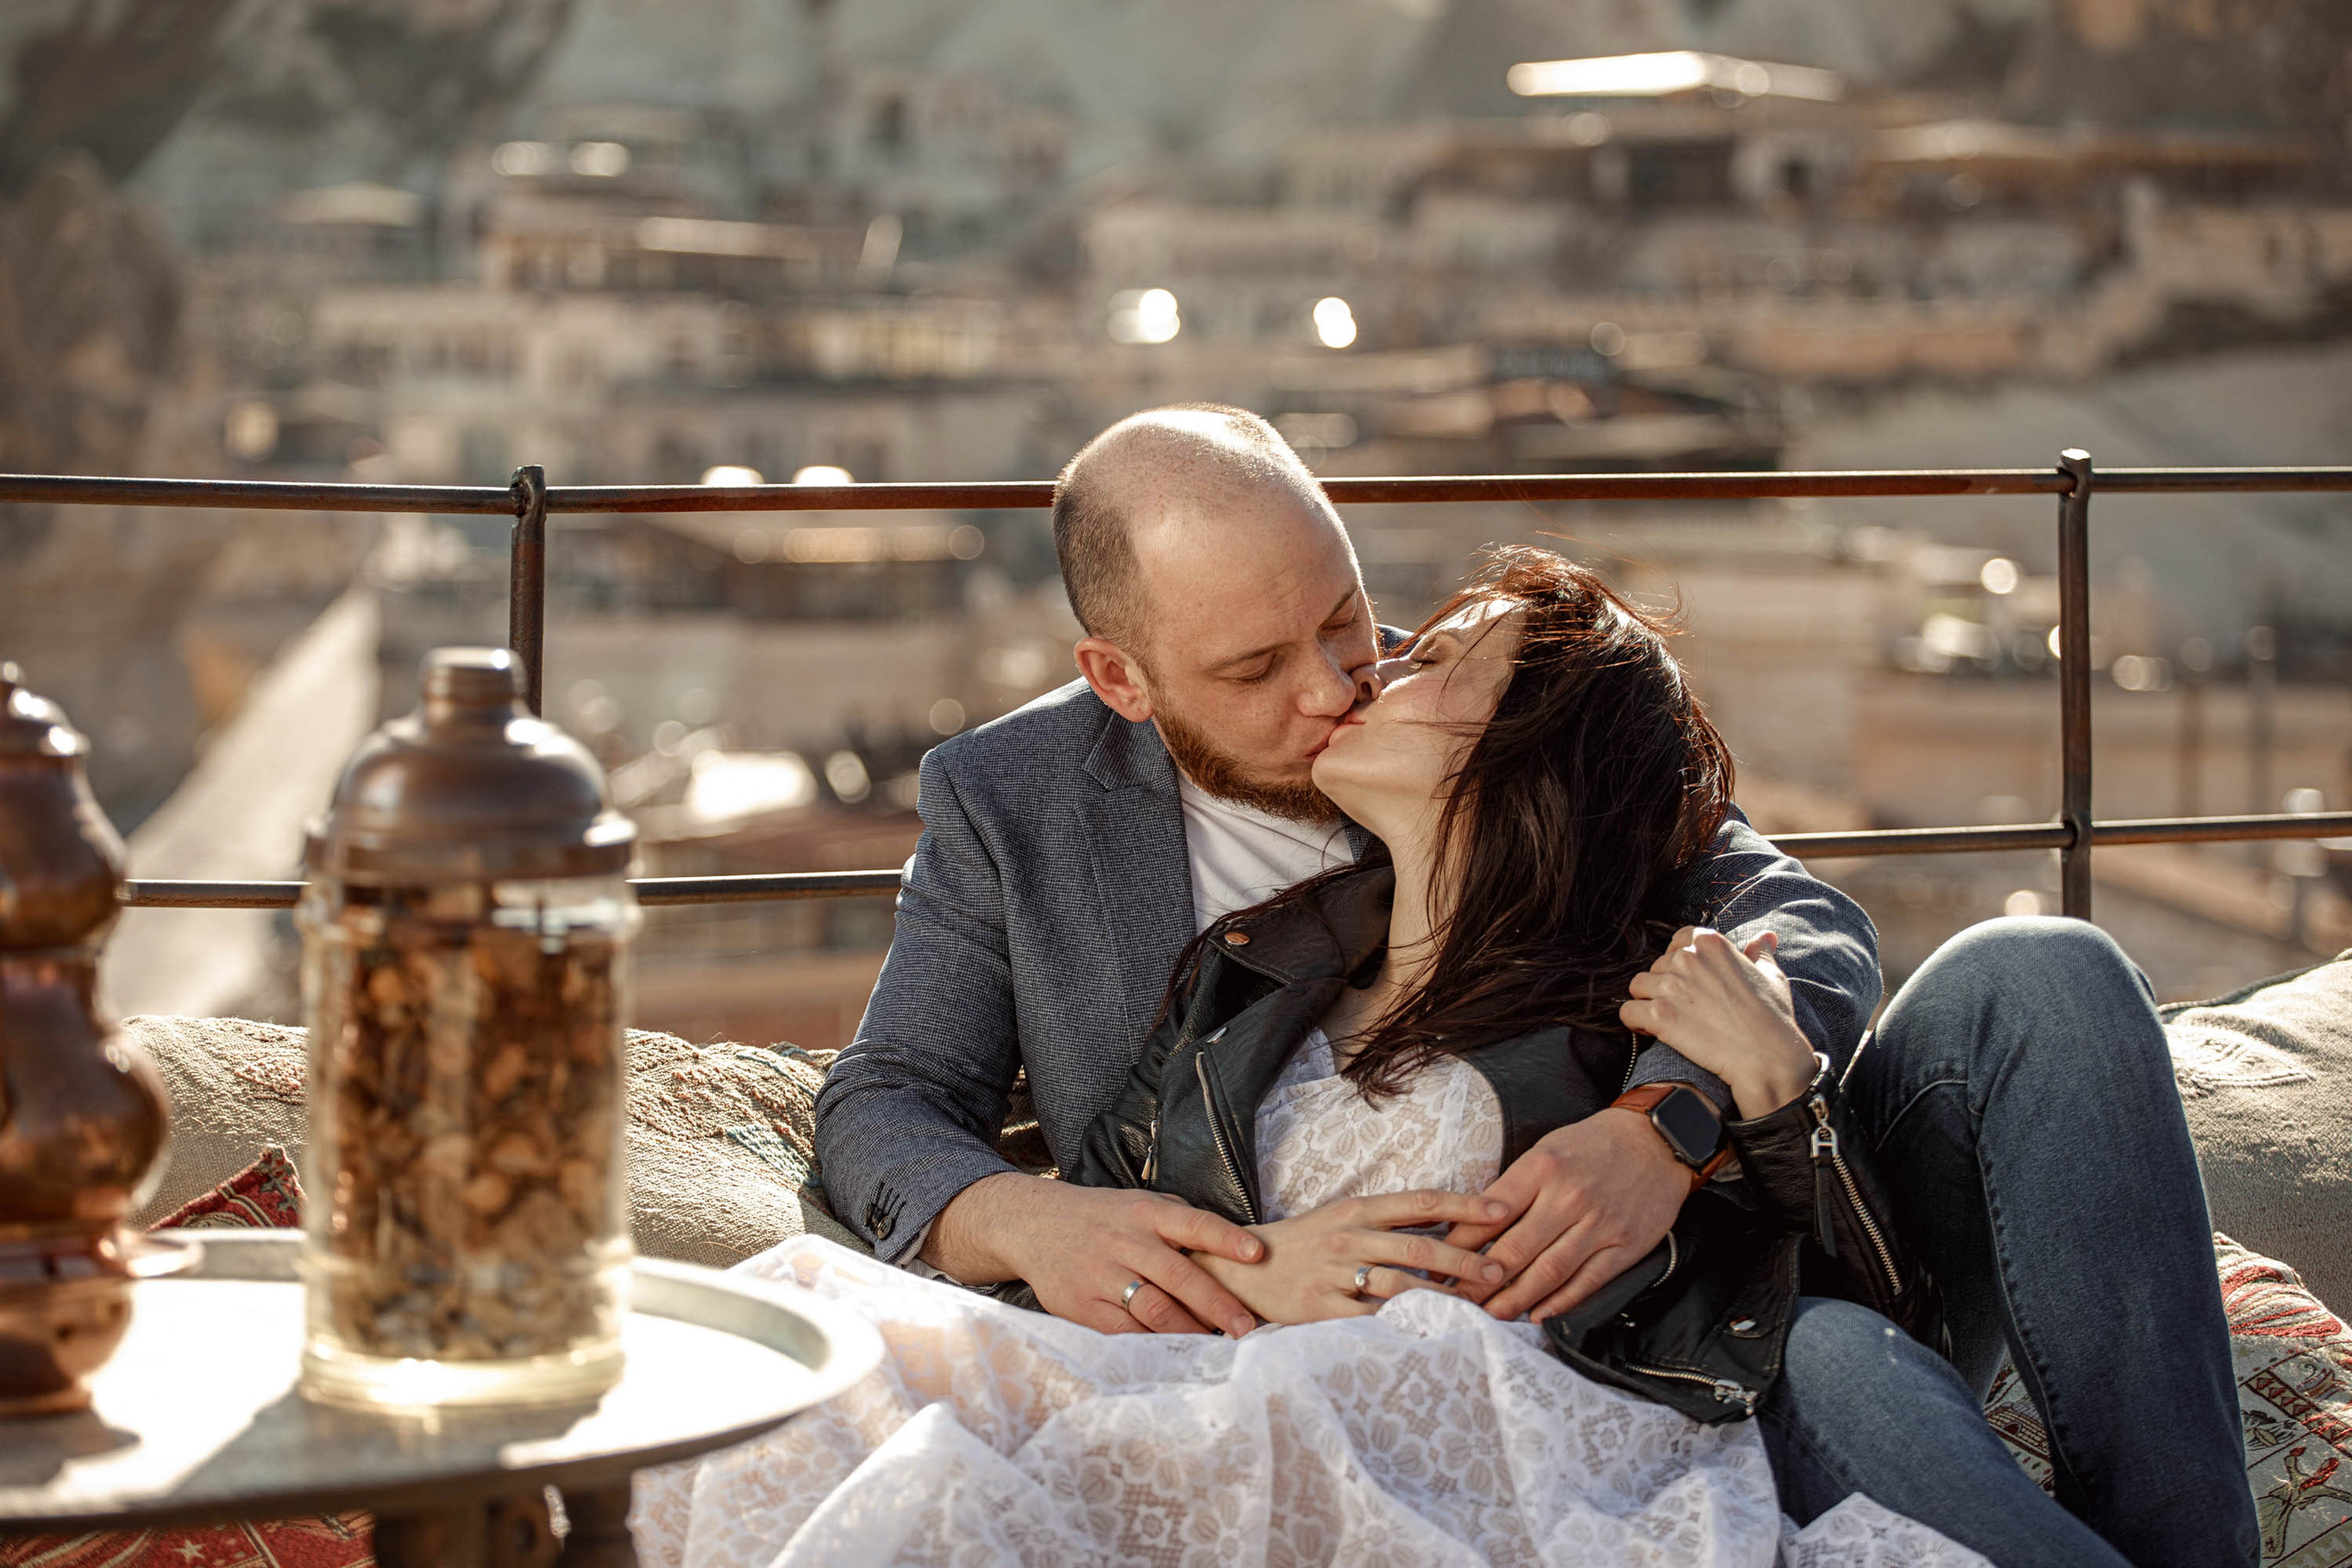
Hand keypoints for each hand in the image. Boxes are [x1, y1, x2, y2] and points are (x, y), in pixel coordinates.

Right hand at [922, 1173, 1265, 1337]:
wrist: (1031, 1225)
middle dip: (1217, 1304)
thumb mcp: (1137, 1202)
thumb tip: (1231, 1245)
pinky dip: (1155, 1344)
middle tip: (1247, 1326)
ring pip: (1154, 1310)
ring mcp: (1102, 1276)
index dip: (1226, 1238)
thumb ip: (1178, 1221)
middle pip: (1179, 1276)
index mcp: (1144, 1212)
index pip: (1193, 1223)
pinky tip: (1178, 1352)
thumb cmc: (1100, 1216)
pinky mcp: (1084, 1306)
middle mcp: (1126, 1242)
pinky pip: (1126, 1332)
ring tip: (1219, 1343)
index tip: (1258, 1254)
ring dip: (1191, 1330)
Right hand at [1195, 1188, 1509, 1327]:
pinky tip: (1428, 1331)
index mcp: (1357, 1209)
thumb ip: (1386, 1221)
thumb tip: (1445, 1223)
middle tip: (1499, 1270)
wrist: (1239, 1267)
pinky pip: (1370, 1318)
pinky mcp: (1320, 1307)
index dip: (1465, 1204)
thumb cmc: (1301, 1244)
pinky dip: (1402, 1324)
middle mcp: (1349, 1236)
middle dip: (1465, 1259)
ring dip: (1442, 1297)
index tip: (1504, 1209)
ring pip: (1400, 1285)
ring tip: (1476, 1308)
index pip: (1422, 1201)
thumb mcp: (1341, 1218)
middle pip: (1419, 1246)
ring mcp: (1334, 1273)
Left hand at [1442, 1111, 1687, 1321]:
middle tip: (1456, 1301)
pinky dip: (1560, 1302)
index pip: (1490, 1213)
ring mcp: (1600, 1224)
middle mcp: (1569, 1197)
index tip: (1439, 1263)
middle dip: (1481, 1281)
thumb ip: (1515, 1186)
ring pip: (1549, 1272)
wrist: (1658, 1141)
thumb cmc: (1593, 1145)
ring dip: (1515, 1299)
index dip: (1461, 1243)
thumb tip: (1474, 1223)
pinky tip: (1537, 1314)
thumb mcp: (1547, 1150)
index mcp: (1543, 1168)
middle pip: (1516, 1249)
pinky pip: (1587, 1281)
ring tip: (1490, 1315)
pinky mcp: (1626, 1247)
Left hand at [1619, 928, 1817, 1119]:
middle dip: (1666, 987)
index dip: (1680, 964)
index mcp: (1710, 942)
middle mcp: (1686, 958)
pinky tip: (1652, 1032)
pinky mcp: (1658, 1015)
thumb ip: (1759, 952)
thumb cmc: (1772, 1018)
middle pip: (1657, 967)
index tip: (1691, 983)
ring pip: (1638, 987)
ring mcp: (1670, 986)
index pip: (1677, 942)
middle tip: (1686, 1010)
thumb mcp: (1771, 976)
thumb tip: (1765, 936)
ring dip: (1648, 1002)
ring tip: (1668, 1021)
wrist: (1768, 1058)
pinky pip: (1627, 1012)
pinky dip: (1635, 1023)